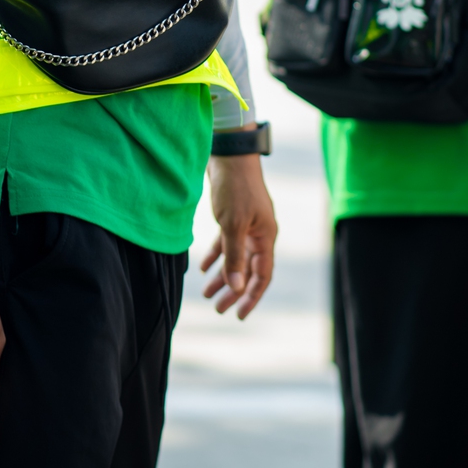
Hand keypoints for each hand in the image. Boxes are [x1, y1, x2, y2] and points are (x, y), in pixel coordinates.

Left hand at [199, 143, 275, 318]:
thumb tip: (237, 288)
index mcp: (265, 236)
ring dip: (222, 275)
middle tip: (217, 308)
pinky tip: (202, 266)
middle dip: (233, 290)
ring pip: (235, 257)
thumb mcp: (233, 225)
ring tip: (207, 292)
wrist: (228, 154)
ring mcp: (246, 224)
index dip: (251, 296)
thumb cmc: (235, 187)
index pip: (262, 275)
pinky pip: (226, 242)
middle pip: (248, 270)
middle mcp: (259, 233)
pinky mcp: (232, 216)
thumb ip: (234, 257)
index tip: (238, 314)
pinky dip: (216, 255)